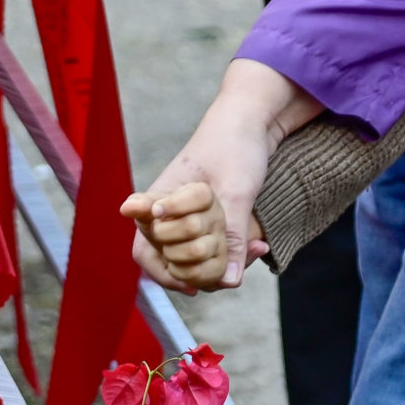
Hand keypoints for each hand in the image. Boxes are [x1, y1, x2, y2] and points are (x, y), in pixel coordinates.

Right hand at [121, 59, 318, 290]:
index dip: (162, 272)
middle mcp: (169, 211)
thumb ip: (232, 235)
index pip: (144, 247)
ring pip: (194, 259)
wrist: (252, 120)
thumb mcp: (237, 190)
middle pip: (172, 261)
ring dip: (223, 263)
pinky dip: (234, 253)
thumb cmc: (235, 145)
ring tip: (257, 248)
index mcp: (162, 199)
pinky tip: (260, 246)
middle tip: (237, 261)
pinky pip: (213, 249)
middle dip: (203, 268)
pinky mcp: (207, 219)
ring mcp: (187, 216)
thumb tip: (228, 282)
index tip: (191, 283)